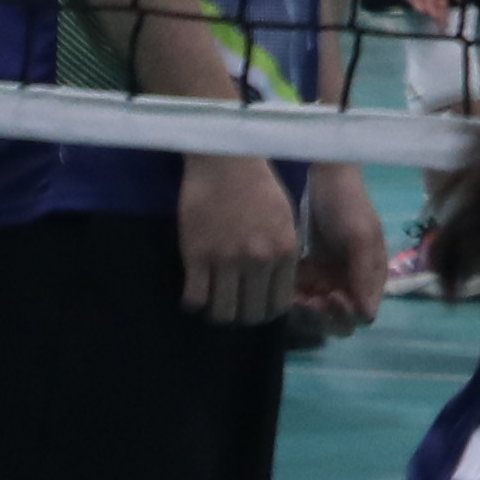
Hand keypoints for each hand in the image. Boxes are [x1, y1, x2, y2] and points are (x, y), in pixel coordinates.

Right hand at [180, 146, 301, 330]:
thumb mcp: (285, 221)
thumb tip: (275, 286)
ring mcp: (226, 260)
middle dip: (242, 316)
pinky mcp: (197, 256)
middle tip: (233, 307)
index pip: (278, 303)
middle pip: (251, 314)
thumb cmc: (259, 188)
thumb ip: (282, 253)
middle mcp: (259, 260)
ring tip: (214, 302)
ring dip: (218, 312)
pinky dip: (194, 302)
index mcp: (285, 251)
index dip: (266, 311)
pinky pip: (195, 299)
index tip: (256, 306)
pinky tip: (195, 291)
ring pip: (223, 312)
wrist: (227, 162)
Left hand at [297, 165, 390, 339]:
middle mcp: (351, 283)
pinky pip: (299, 297)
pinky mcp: (309, 275)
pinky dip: (291, 296)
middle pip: (336, 319)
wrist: (323, 179)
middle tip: (305, 298)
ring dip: (303, 308)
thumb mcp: (361, 237)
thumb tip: (367, 316)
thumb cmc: (348, 206)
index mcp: (371, 277)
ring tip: (293, 293)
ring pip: (314, 313)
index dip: (345, 314)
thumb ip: (365, 274)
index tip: (329, 297)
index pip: (360, 314)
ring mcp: (328, 280)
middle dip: (320, 314)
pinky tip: (286, 283)